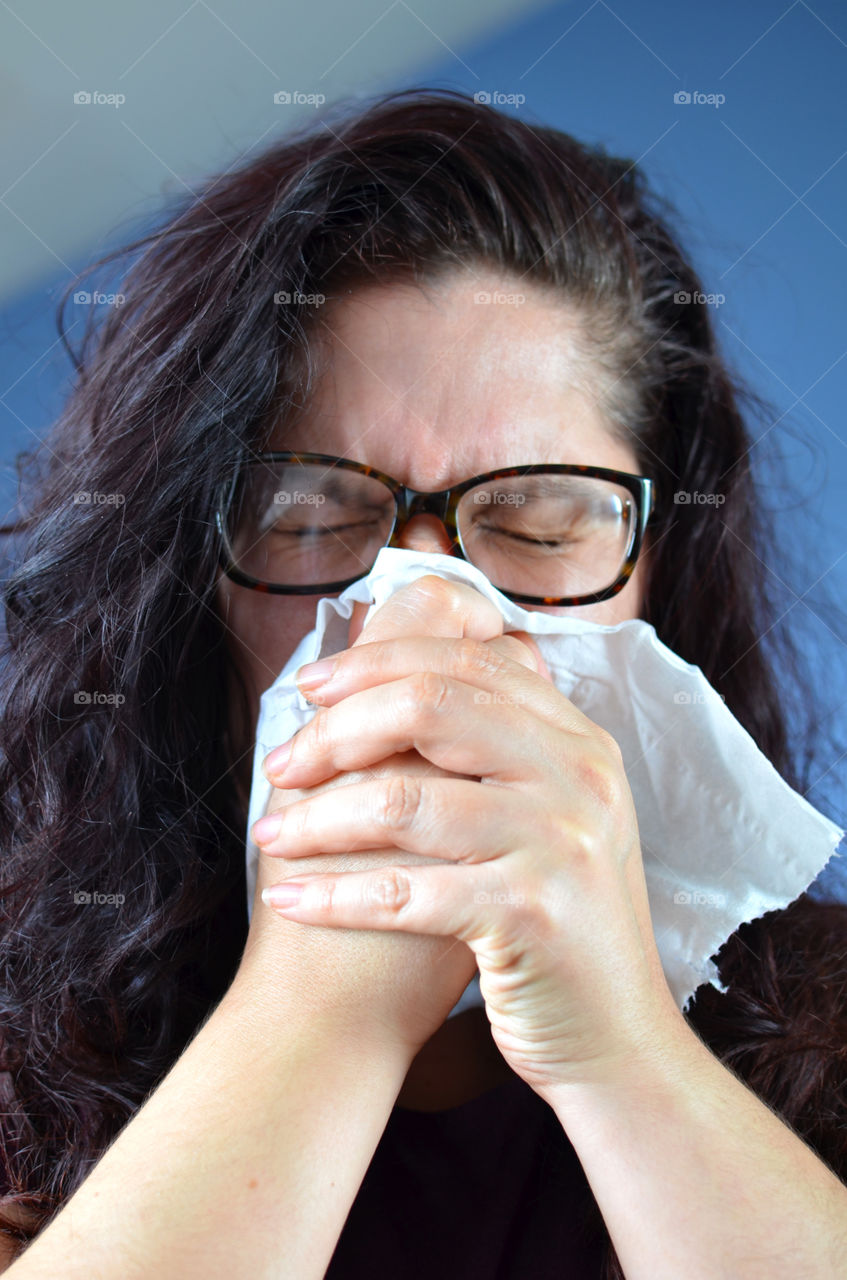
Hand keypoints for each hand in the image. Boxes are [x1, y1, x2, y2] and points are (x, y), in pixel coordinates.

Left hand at [253, 574, 686, 1097]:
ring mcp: (560, 842)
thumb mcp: (548, 814)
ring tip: (272, 835)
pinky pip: (406, 893)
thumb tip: (389, 683)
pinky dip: (334, 896)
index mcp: (577, 739)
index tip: (308, 688)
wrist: (616, 1036)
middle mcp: (578, 776)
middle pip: (429, 707)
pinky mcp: (531, 914)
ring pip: (405, 799)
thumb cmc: (554, 921)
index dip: (372, 663)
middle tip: (282, 764)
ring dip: (318, 817)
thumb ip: (495, 746)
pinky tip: (291, 898)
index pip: (463, 660)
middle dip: (336, 730)